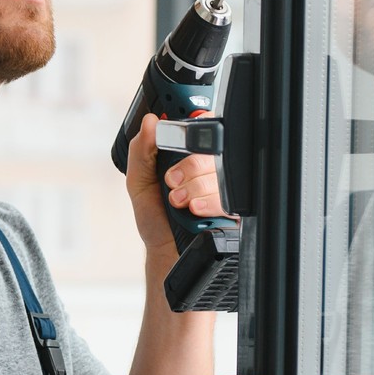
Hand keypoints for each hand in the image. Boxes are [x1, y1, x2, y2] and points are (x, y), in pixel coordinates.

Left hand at [125, 113, 230, 261]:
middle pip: (213, 149)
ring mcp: (224, 187)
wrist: (167, 251)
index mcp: (189, 154)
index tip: (180, 142)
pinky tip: (195, 210)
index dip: (195, 130)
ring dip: (194, 189)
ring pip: (220, 172)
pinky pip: (229, 196)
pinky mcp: (234, 207)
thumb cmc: (154, 217)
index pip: (203, 127)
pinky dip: (208, 202)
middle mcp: (209, 167)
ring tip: (180, 202)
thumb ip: (141, 150)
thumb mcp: (139, 182)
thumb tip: (149, 122)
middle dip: (188, 167)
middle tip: (171, 182)